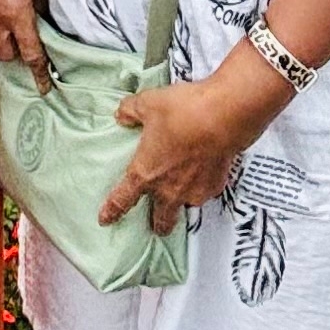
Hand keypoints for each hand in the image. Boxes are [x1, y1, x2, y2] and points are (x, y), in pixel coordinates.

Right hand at [0, 0, 51, 87]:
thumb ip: (43, 7)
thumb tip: (47, 24)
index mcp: (16, 12)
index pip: (31, 53)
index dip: (39, 74)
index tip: (45, 87)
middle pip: (5, 55)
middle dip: (17, 53)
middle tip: (26, 42)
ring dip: (0, 39)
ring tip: (10, 26)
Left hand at [96, 62, 278, 235]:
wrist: (223, 115)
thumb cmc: (184, 112)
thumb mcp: (149, 104)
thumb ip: (131, 111)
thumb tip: (123, 114)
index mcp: (146, 173)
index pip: (123, 199)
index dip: (112, 210)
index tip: (106, 218)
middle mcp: (169, 189)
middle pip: (161, 219)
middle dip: (158, 224)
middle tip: (157, 224)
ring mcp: (194, 190)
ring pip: (186, 205)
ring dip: (183, 200)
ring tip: (185, 188)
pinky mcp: (216, 185)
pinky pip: (207, 191)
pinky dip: (204, 184)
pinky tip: (205, 169)